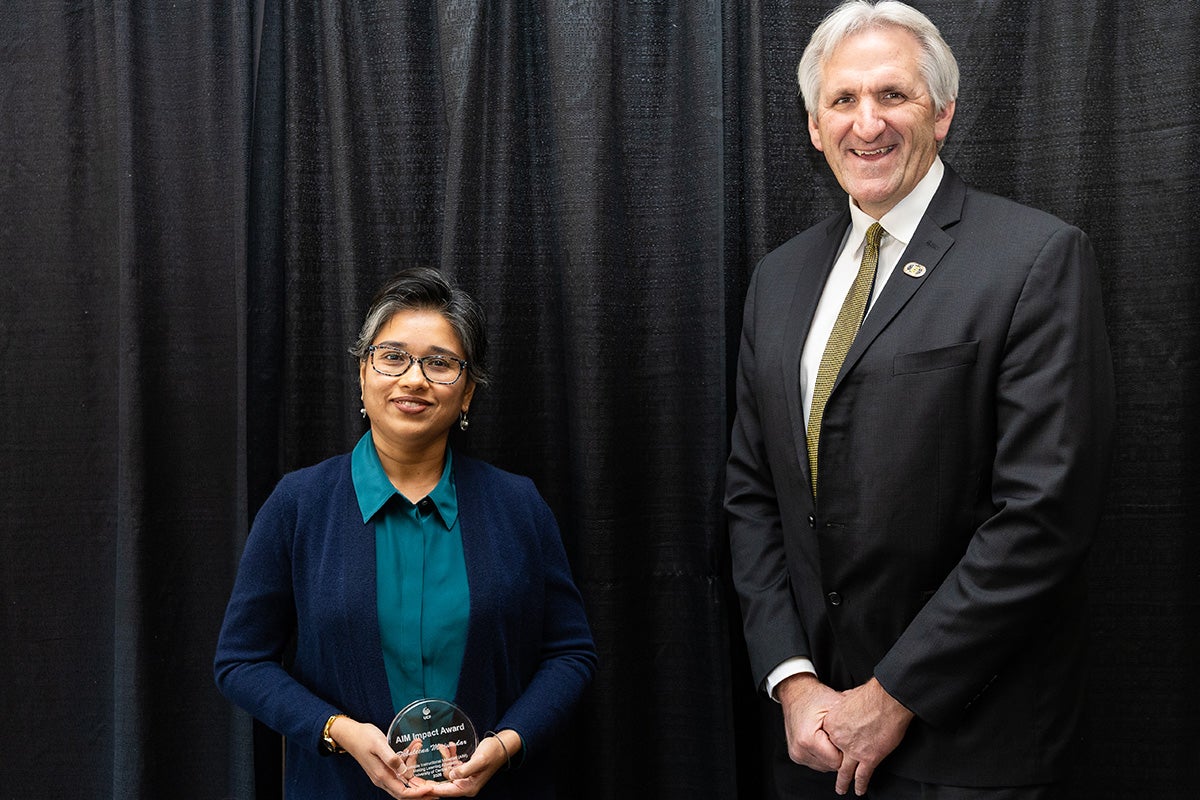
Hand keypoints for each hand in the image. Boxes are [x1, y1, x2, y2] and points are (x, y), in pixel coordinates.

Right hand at [329, 718, 436, 797]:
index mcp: (381, 776)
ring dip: (414, 769)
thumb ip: (391, 758)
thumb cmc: (364, 737)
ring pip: (403, 779)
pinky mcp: (384, 767)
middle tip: (436, 789)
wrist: (350, 734)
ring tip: (421, 749)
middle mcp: (382, 778)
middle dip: (420, 791)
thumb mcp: (379, 745)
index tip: (431, 789)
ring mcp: (383, 774)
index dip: (418, 794)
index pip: (402, 793)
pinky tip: (413, 748)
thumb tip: (404, 771)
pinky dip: (408, 761)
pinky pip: (399, 770)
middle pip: (404, 792)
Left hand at [423, 730, 521, 796]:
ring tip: (444, 747)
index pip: (444, 791)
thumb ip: (465, 769)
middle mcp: (465, 785)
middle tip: (414, 775)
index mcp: (468, 787)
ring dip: (445, 759)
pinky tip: (450, 746)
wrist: (502, 745)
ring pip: (447, 771)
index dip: (430, 789)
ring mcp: (465, 777)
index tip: (416, 787)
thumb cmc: (493, 753)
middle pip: (442, 783)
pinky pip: (453, 764)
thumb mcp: (479, 760)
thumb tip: (451, 775)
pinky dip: (451, 756)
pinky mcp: (465, 769)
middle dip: (431, 776)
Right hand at [776, 673, 843, 771]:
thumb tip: (866, 741)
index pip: (838, 762)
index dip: (846, 750)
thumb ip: (850, 726)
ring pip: (825, 767)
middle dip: (839, 753)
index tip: (848, 738)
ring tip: (831, 736)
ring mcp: (797, 754)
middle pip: (832, 766)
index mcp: (808, 740)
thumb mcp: (836, 706)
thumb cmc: (814, 697)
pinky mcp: (797, 755)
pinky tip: (824, 740)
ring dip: (831, 755)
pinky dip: (824, 754)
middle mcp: (799, 750)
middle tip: (840, 735)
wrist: (795, 692)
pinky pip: (818, 763)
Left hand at [821, 678, 913, 795]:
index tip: (835, 750)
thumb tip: (845, 705)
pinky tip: (860, 790)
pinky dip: (861, 784)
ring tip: (841, 789)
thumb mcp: (848, 697)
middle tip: (833, 774)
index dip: (833, 747)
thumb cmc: (871, 695)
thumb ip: (842, 706)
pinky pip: (863, 775)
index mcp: (832, 723)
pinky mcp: (869, 757)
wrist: (887, 699)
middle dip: (834, 766)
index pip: (829, 741)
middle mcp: (839, 739)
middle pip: (834, 757)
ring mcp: (853, 750)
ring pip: (845, 771)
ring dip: (843, 782)